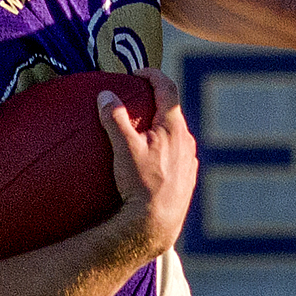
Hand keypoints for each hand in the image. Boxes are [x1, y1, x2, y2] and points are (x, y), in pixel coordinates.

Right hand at [99, 67, 197, 256]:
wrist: (156, 222)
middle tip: (138, 99)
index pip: (167, 89)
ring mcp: (189, 159)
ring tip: (144, 131)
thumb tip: (106, 95)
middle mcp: (186, 140)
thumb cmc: (141, 185)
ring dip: (162, 127)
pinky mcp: (188, 177)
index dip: (153, 75)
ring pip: (177, 134)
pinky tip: (153, 160)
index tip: (139, 73)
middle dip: (156, 101)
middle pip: (172, 111)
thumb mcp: (124, 149)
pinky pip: (178, 154)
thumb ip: (115, 119)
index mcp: (173, 126)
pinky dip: (166, 148)